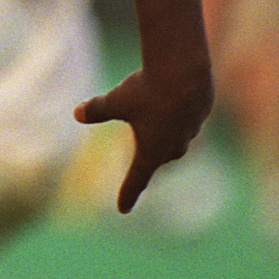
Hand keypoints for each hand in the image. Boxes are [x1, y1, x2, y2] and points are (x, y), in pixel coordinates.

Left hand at [76, 63, 212, 212]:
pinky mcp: (202, 114)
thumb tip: (76, 114)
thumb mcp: (116, 100)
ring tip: (155, 110)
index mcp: (152, 151)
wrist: (185, 69)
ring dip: (163, 128)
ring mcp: (191, 131)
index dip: (127, 194)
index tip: (122, 209)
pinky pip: (186, 119)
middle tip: (140, 152)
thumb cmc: (148, 90)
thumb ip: (96, 110)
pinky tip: (174, 95)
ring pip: (173, 137)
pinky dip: (177, 112)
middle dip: (147, 153)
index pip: (136, 179)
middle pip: (155, 156)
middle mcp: (174, 147)